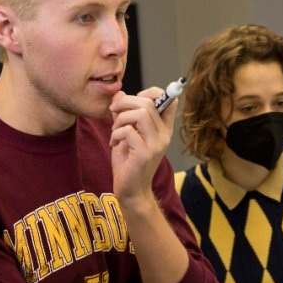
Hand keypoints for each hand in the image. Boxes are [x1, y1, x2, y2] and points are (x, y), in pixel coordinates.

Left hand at [107, 89, 175, 205]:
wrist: (131, 191)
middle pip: (149, 102)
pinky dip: (116, 133)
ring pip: (141, 113)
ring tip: (115, 130)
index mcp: (163, 128)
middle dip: (126, 102)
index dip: (151, 92)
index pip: (169, 99)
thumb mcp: (126, 134)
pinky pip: (128, 131)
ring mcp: (156, 144)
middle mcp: (164, 135)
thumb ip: (124, 114)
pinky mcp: (145, 154)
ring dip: (121, 118)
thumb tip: (119, 94)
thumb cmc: (129, 163)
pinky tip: (113, 143)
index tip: (132, 101)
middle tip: (113, 111)